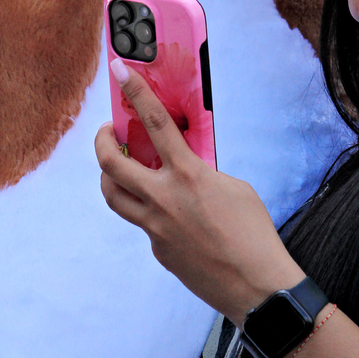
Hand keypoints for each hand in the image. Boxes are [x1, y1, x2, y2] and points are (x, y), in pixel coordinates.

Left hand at [95, 61, 303, 326]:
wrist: (257, 287)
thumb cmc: (254, 232)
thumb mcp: (233, 186)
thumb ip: (203, 170)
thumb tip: (184, 165)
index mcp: (187, 175)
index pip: (153, 123)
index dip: (135, 92)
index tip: (120, 70)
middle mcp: (163, 200)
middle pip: (111, 163)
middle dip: (102, 140)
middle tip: (108, 129)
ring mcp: (155, 228)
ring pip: (113, 195)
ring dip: (110, 175)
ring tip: (121, 164)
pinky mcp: (158, 250)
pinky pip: (142, 221)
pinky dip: (149, 207)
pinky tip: (171, 210)